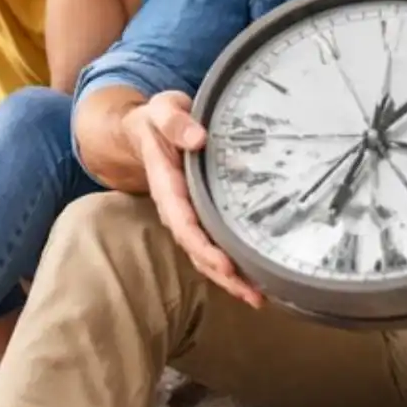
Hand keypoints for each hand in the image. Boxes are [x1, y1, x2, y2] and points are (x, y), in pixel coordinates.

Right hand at [122, 92, 264, 307]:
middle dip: (223, 275)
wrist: (147, 128)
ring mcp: (186, 214)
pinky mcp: (199, 216)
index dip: (203, 246)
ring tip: (258, 298)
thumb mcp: (162, 109)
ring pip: (204, 254)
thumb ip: (175, 121)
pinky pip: (212, 245)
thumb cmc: (158, 119)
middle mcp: (175, 207)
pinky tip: (255, 279)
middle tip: (254, 295)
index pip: (182, 222)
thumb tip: (198, 139)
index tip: (227, 265)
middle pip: (196, 249)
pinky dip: (231, 266)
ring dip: (229, 279)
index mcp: (166, 184)